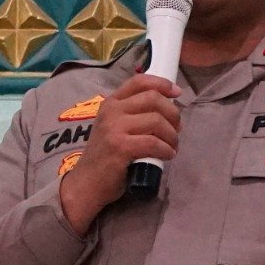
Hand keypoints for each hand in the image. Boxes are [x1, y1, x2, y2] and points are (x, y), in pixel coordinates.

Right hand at [58, 73, 180, 235]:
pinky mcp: (120, 147)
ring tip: (172, 146)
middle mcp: (111, 111)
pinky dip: (166, 149)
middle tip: (177, 129)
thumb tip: (168, 110)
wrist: (87, 183)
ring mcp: (114, 128)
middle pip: (153, 99)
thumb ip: (133, 114)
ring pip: (156, 120)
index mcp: (111, 103)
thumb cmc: (105, 156)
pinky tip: (168, 155)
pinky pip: (153, 142)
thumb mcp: (114, 127)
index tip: (177, 92)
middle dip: (173, 113)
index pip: (139, 81)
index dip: (162, 84)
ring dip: (172, 135)